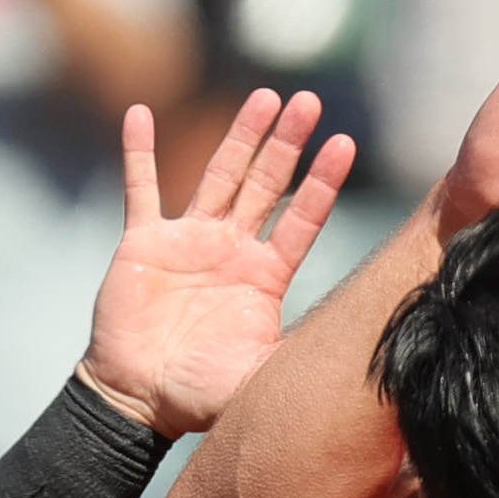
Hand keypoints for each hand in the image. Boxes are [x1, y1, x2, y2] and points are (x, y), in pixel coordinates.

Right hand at [81, 90, 355, 436]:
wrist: (139, 400)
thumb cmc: (201, 394)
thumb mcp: (263, 375)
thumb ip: (302, 360)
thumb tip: (360, 365)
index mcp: (265, 276)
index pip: (302, 219)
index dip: (322, 184)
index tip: (345, 144)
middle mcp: (232, 249)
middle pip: (266, 184)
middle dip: (288, 143)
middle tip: (310, 102)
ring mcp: (189, 241)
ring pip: (219, 175)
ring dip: (240, 136)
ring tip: (264, 97)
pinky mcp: (143, 243)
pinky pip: (139, 189)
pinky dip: (138, 152)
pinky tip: (141, 113)